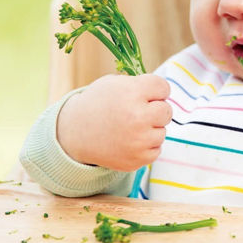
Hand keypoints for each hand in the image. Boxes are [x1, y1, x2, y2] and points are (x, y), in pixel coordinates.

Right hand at [56, 74, 171, 171]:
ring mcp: (139, 140)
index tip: (144, 94)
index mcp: (133, 92)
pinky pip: (156, 150)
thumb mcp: (114, 83)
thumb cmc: (98, 104)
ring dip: (149, 129)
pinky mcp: (137, 159)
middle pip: (166, 111)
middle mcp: (138, 116)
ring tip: (129, 127)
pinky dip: (145, 146)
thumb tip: (165, 94)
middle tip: (137, 112)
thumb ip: (140, 85)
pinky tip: (128, 140)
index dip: (155, 91)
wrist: (75, 133)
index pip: (163, 88)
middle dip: (155, 110)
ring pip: (162, 132)